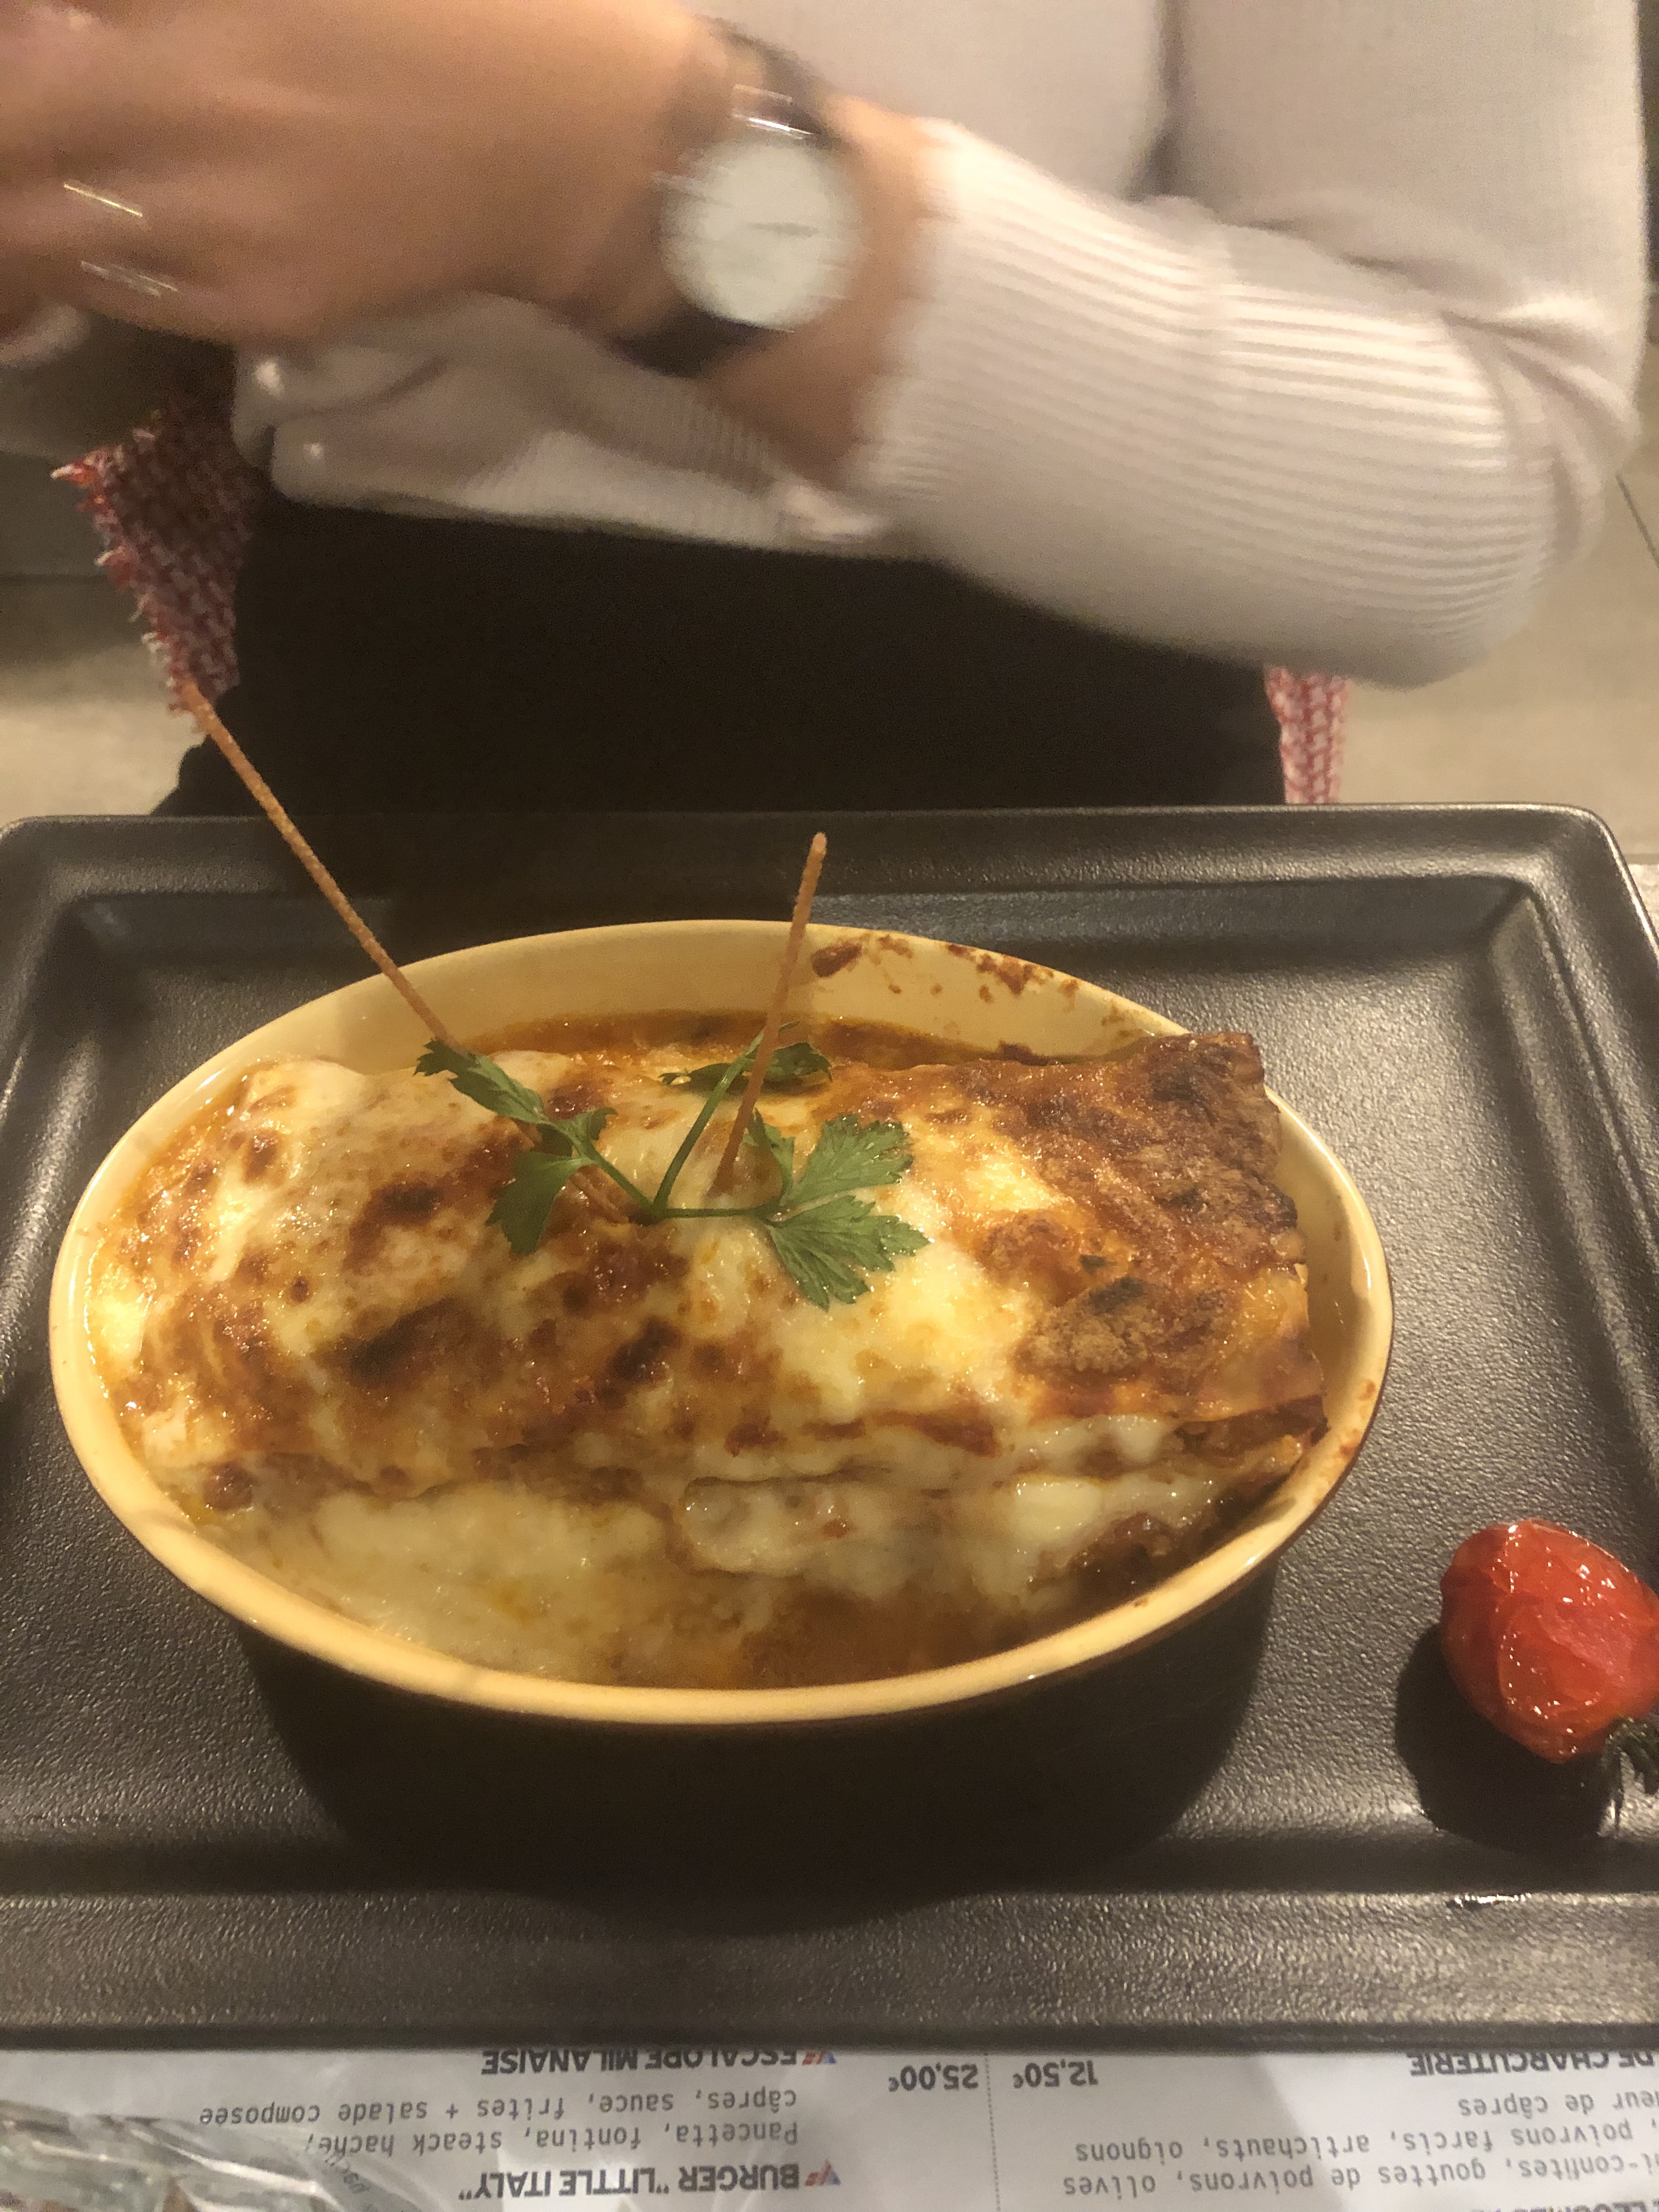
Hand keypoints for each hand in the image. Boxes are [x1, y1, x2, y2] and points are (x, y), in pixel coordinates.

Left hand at [0, 0, 694, 345]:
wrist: (576, 143)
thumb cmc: (447, 10)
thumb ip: (154, 7)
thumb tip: (54, 28)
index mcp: (202, 30)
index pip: (25, 65)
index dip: (8, 67)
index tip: (24, 56)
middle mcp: (199, 124)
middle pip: (12, 143)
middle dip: (2, 144)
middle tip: (14, 134)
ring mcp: (231, 234)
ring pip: (42, 242)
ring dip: (19, 214)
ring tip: (29, 190)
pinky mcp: (270, 307)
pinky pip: (129, 294)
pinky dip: (83, 263)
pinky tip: (93, 229)